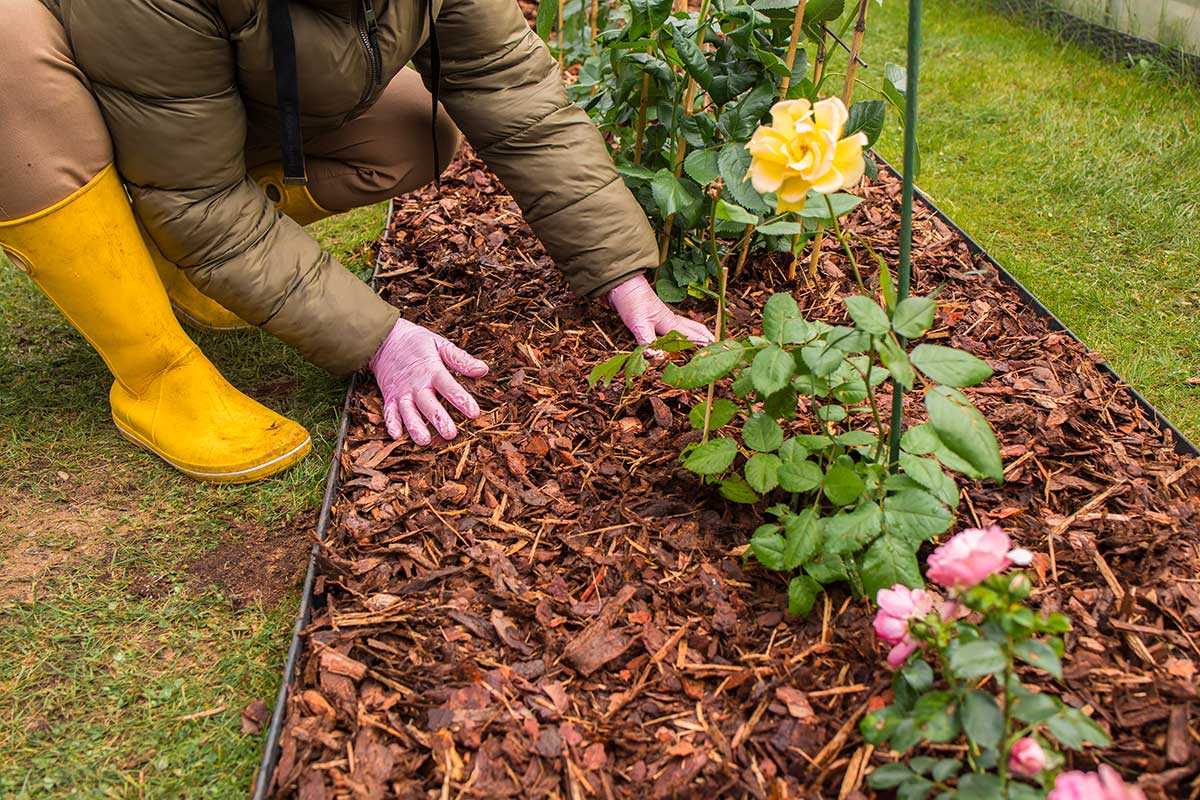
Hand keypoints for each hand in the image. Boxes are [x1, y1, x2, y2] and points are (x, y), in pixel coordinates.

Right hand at [369, 318, 488, 444]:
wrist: (384, 339)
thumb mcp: (440, 344)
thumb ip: (460, 359)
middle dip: (439, 419)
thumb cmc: (416, 342)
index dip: (461, 399)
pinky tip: (397, 436)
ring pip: (407, 412)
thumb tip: (483, 369)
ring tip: (424, 441)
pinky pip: (389, 412)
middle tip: (450, 434)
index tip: (474, 413)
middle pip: (427, 404)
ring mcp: (401, 392)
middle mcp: (416, 384)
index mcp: (431, 370)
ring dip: (415, 427)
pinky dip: (391, 424)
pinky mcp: (389, 398)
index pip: (448, 386)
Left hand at [606, 274, 714, 350]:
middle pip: (693, 328)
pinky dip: (682, 330)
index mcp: (670, 323)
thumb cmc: (632, 301)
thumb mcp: (639, 324)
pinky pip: (674, 325)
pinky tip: (677, 334)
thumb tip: (658, 357)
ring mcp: (663, 316)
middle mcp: (670, 319)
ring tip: (704, 338)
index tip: (716, 350)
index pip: (691, 336)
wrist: (621, 284)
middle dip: (705, 336)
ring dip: (696, 332)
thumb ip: (649, 342)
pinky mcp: (654, 315)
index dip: (702, 344)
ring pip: (685, 325)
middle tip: (716, 344)